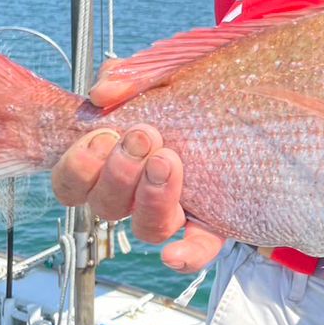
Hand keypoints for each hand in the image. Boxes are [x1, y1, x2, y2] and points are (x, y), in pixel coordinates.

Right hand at [50, 61, 224, 272]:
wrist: (249, 85)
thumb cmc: (194, 82)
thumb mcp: (159, 69)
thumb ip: (129, 75)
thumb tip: (101, 93)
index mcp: (113, 158)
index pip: (74, 182)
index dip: (79, 167)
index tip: (102, 135)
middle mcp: (138, 190)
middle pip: (107, 206)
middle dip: (118, 172)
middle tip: (142, 136)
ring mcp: (175, 207)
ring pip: (147, 227)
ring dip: (149, 198)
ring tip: (167, 160)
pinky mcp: (214, 218)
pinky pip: (198, 248)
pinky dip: (186, 255)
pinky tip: (175, 254)